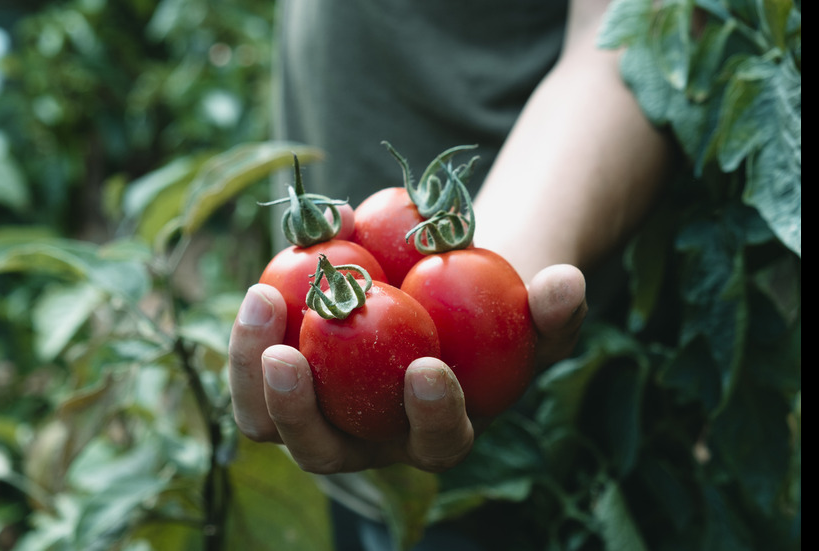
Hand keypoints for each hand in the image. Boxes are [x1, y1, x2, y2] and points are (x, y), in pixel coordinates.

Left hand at [227, 265, 585, 473]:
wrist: (443, 301)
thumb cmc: (495, 317)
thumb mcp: (534, 314)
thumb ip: (553, 310)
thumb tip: (566, 284)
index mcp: (436, 435)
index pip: (436, 445)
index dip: (432, 418)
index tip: (428, 365)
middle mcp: (370, 440)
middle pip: (323, 453)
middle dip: (300, 413)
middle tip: (288, 355)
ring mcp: (320, 416)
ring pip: (267, 423)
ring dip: (251, 370)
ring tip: (262, 297)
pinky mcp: (283, 381)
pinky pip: (254, 372)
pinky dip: (252, 331)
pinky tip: (269, 277)